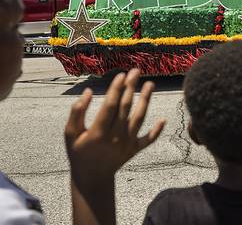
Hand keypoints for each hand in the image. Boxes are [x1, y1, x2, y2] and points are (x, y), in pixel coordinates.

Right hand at [65, 69, 165, 190]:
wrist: (92, 177)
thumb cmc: (78, 152)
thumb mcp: (70, 134)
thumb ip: (77, 112)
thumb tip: (88, 92)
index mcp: (98, 132)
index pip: (110, 106)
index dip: (116, 89)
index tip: (121, 75)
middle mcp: (115, 137)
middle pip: (126, 108)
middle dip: (131, 87)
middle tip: (136, 71)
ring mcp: (127, 144)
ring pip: (139, 118)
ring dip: (146, 100)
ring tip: (150, 84)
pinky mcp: (135, 149)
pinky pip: (148, 139)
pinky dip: (156, 130)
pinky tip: (163, 119)